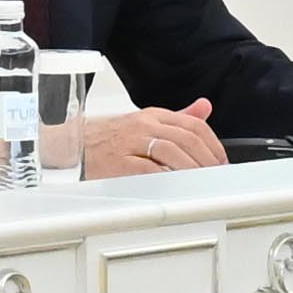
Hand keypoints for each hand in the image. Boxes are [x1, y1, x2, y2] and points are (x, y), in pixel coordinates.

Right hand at [77, 99, 225, 175]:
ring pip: (172, 151)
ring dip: (192, 169)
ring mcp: (130, 144)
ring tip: (202, 181)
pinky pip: (149, 170)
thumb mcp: (144, 121)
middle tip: (216, 174)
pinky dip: (167, 177)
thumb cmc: (107, 138)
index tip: (221, 160)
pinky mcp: (119, 163)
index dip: (212, 143)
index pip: (192, 124)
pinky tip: (177, 185)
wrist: (71, 146)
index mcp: (152, 115)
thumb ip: (176, 117)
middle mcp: (143, 126)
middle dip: (207, 158)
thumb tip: (205, 108)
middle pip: (186, 138)